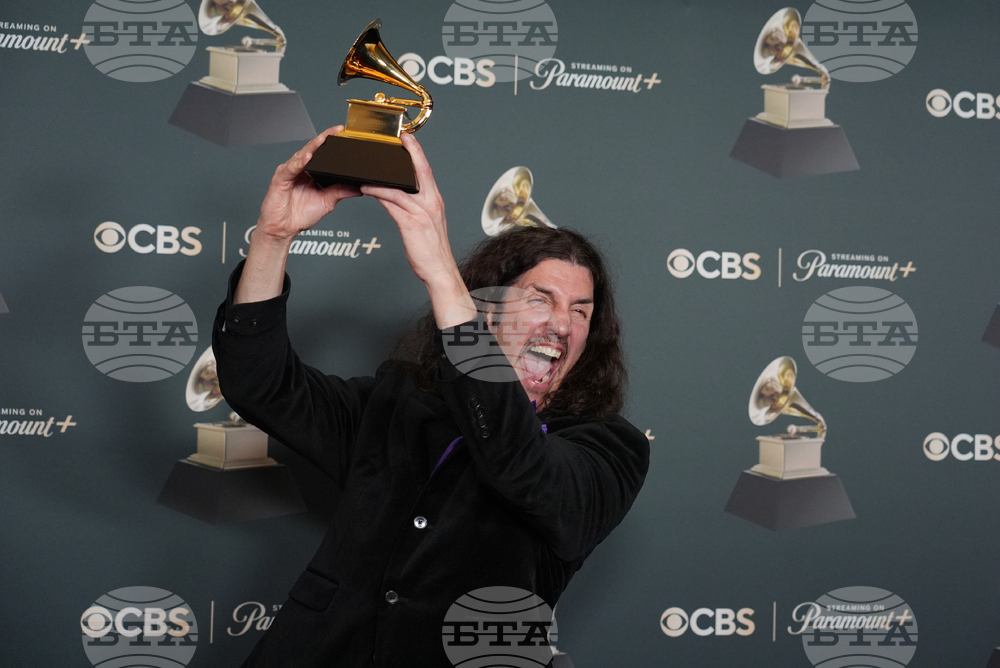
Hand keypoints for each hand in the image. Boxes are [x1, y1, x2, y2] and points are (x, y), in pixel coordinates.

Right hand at [256, 126, 361, 243]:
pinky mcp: (281, 179)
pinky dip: (299, 162)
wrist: (283, 229)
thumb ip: (341, 192)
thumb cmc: (300, 215)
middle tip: (337, 130)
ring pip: (302, 155)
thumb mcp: (327, 201)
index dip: (331, 143)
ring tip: (324, 139)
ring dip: (313, 146)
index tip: (344, 135)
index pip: (322, 153)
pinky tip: (307, 158)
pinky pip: (291, 168)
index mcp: (310, 172)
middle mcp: (300, 168)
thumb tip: (359, 188)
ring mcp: (289, 172)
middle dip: (324, 138)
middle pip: (312, 149)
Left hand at [363, 134, 472, 327]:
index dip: (417, 153)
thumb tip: (397, 194)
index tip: (407, 139)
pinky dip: (379, 193)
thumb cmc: (431, 249)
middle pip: (418, 171)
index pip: (426, 171)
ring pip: (399, 187)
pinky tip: (367, 188)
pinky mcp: (411, 224)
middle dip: (408, 153)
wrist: (439, 270)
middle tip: (395, 139)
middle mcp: (431, 203)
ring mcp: (422, 213)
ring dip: (381, 177)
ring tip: (366, 169)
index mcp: (435, 201)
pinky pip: (392, 204)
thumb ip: (414, 206)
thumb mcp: (426, 223)